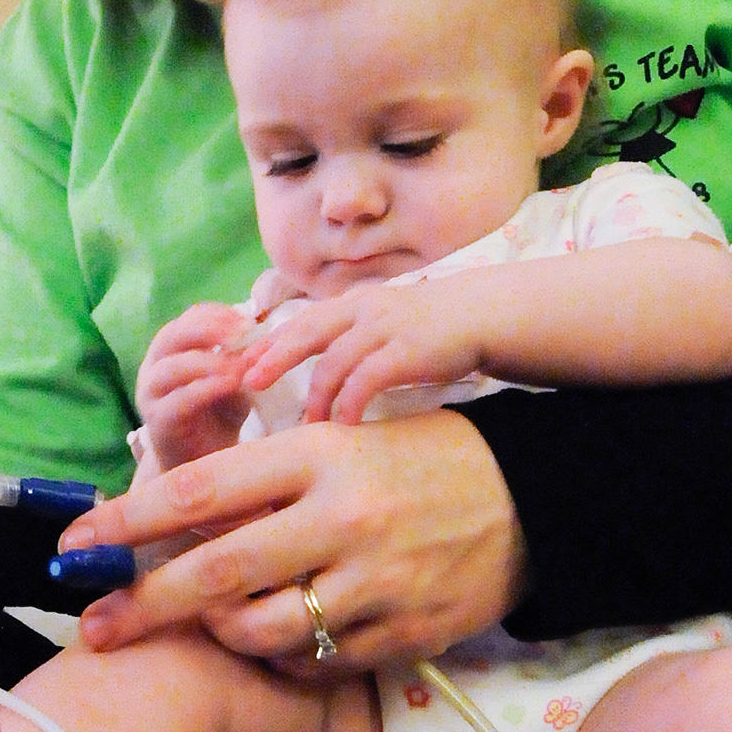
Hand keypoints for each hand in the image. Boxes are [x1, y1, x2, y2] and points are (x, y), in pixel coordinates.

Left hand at [56, 409, 524, 673]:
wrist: (529, 499)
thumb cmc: (415, 460)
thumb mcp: (338, 440)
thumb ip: (260, 477)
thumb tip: (162, 514)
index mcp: (318, 455)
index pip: (199, 492)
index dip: (125, 524)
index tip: (75, 549)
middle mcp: (342, 517)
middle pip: (216, 573)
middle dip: (142, 605)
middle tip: (94, 627)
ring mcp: (376, 581)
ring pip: (261, 629)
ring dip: (222, 632)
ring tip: (214, 621)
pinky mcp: (404, 632)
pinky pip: (314, 661)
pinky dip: (283, 654)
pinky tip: (279, 636)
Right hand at [134, 302, 257, 467]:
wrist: (203, 463)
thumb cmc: (218, 414)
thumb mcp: (236, 379)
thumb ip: (245, 358)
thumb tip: (269, 336)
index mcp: (172, 348)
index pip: (188, 319)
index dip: (216, 314)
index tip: (247, 319)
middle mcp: (155, 366)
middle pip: (173, 335)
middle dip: (208, 330)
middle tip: (241, 333)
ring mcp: (151, 394)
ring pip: (171, 367)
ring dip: (207, 362)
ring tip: (237, 365)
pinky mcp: (157, 421)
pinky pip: (178, 400)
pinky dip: (204, 389)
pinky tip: (230, 385)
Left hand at [241, 274, 493, 424]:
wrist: (486, 317)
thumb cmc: (434, 329)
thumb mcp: (386, 325)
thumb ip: (354, 342)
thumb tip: (322, 376)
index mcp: (354, 305)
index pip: (300, 321)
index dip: (270, 343)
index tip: (245, 365)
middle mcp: (364, 310)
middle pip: (305, 332)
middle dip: (274, 358)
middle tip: (249, 384)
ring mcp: (385, 328)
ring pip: (333, 361)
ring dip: (316, 396)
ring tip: (306, 426)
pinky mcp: (407, 350)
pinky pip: (367, 379)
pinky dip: (351, 403)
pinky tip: (345, 427)